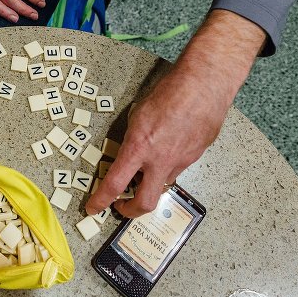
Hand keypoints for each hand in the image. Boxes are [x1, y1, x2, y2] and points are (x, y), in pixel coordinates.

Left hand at [85, 74, 222, 217]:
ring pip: (162, 184)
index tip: (94, 207)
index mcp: (139, 148)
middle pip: (144, 203)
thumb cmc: (169, 94)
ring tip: (147, 167)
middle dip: (130, 211)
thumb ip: (134, 140)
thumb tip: (132, 153)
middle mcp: (160, 161)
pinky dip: (168, 166)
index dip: (101, 200)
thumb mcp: (138, 116)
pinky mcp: (195, 157)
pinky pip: (177, 169)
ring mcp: (180, 161)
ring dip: (152, 182)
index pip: (115, 183)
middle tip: (121, 207)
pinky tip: (168, 148)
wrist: (203, 86)